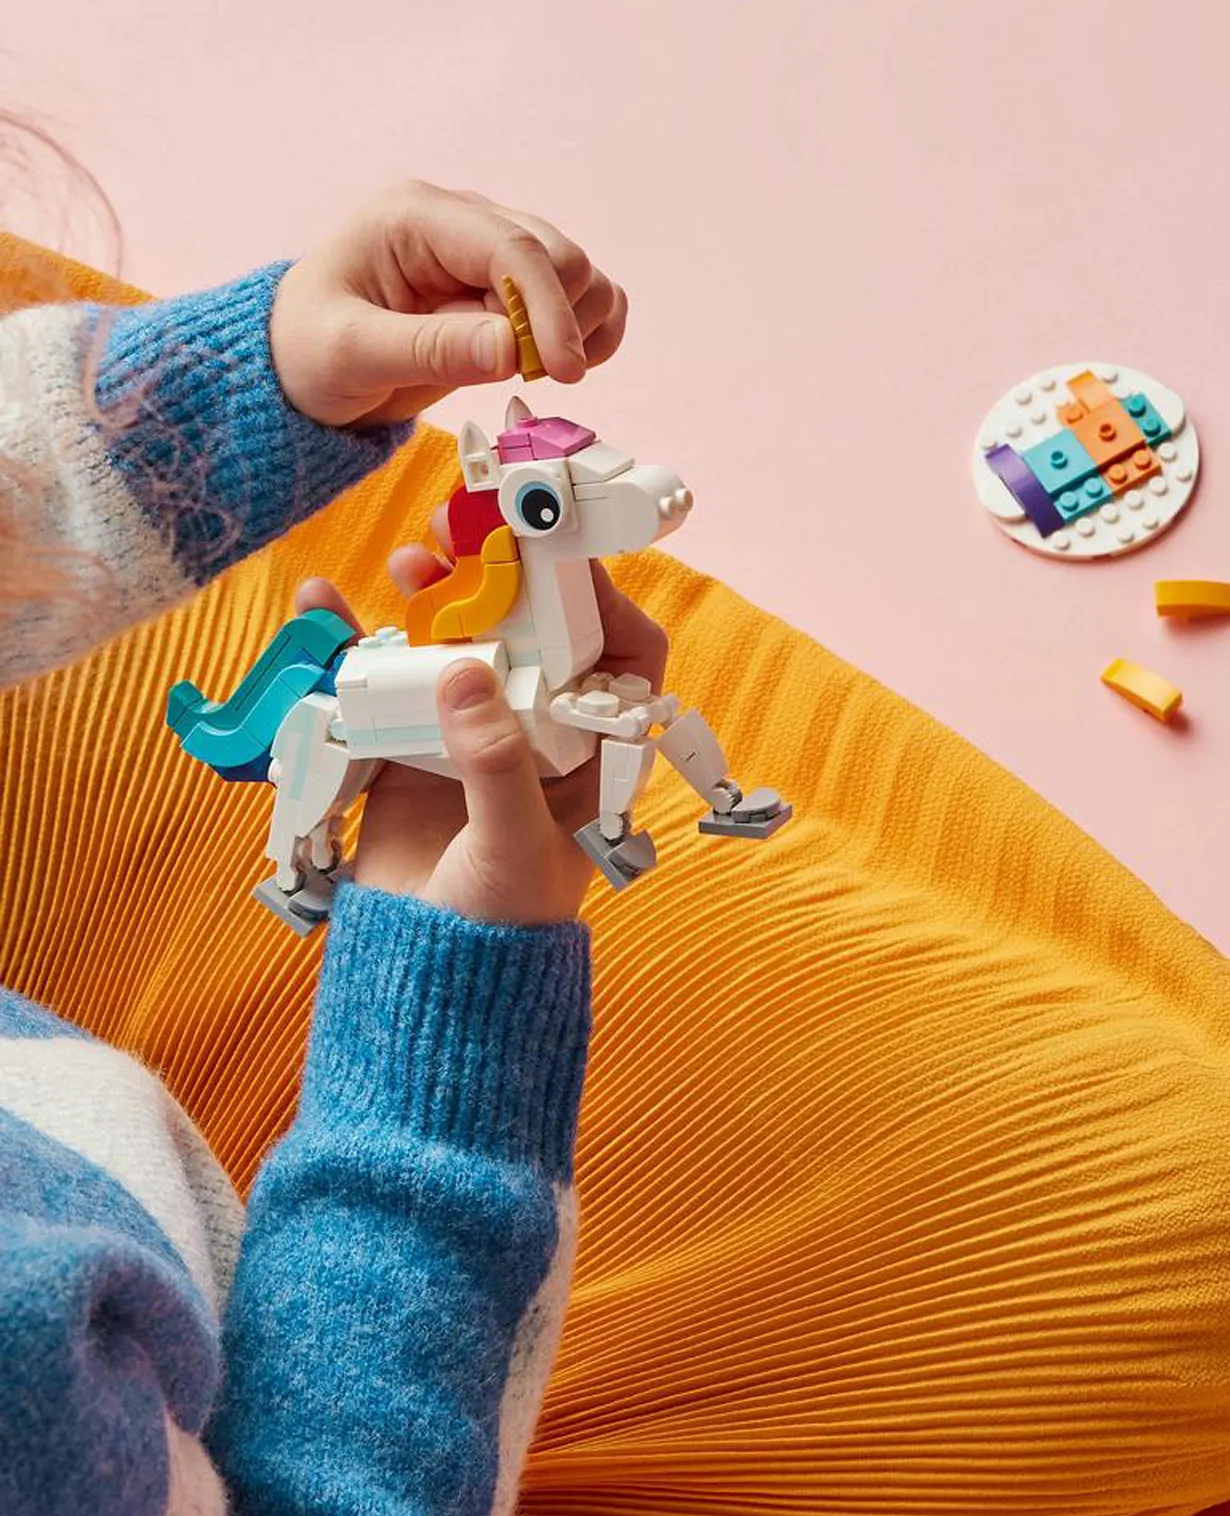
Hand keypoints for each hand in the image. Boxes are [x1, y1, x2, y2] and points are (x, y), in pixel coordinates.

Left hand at [269, 180, 628, 428]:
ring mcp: (490, 252)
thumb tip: (513, 347)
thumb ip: (432, 349)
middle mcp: (462, 222)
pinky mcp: (509, 287)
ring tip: (527, 369)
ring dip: (577, 329)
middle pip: (560, 257)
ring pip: (581, 276)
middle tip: (524, 376)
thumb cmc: (307, 351)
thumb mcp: (351, 356)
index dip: (548, 309)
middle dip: (558, 323)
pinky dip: (588, 333)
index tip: (563, 370)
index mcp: (415, 217)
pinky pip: (581, 298)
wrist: (299, 366)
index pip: (511, 248)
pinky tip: (554, 363)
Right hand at [293, 525, 667, 926]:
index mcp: (589, 753)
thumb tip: (462, 671)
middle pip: (530, 631)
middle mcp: (536, 732)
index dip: (598, 599)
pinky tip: (323, 606)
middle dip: (499, 576)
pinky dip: (352, 641)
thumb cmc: (499, 923)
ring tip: (407, 560)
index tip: (553, 553)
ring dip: (430, 596)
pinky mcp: (405, 746)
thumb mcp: (512, 844)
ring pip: (455, 642)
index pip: (620, 658)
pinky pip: (381, 679)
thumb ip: (494, 763)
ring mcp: (468, 734)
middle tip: (463, 534)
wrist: (424, 981)